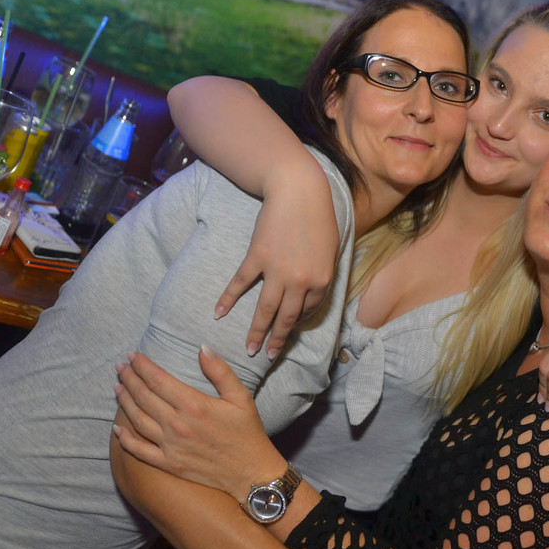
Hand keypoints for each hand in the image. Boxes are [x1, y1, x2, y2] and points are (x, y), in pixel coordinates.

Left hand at [113, 346, 285, 500]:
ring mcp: (171, 446)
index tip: (132, 356)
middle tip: (120, 367)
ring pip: (138, 420)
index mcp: (194, 405)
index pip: (158, 380)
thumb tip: (202, 348)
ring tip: (118, 387)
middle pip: (144, 397)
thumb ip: (220, 371)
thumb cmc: (248, 432)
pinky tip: (117, 429)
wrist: (250, 472)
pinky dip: (125, 439)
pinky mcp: (169, 465)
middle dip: (129, 379)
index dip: (142, 366)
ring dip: (124, 402)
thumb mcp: (241, 397)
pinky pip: (140, 451)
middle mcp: (177, 425)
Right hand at [217, 169, 340, 360]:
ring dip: (256, 332)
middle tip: (267, 356)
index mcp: (321, 281)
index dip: (296, 322)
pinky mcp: (257, 258)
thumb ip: (322, 272)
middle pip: (286, 319)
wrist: (298, 191)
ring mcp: (277, 271)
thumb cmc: (318, 216)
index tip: (288, 331)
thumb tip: (311, 288)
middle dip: (276, 340)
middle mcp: (300, 282)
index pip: (308, 311)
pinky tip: (218, 313)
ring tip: (249, 349)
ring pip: (265, 310)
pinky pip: (240, 284)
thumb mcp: (330, 249)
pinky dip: (228, 299)